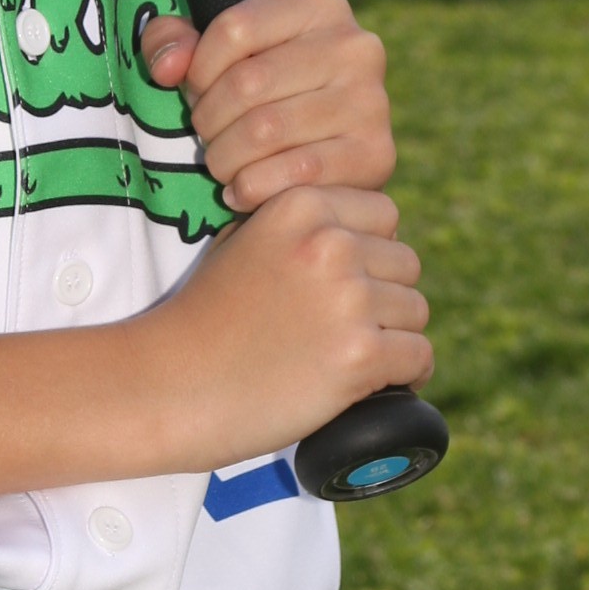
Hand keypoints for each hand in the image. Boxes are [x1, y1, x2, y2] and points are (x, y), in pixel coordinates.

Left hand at [140, 0, 392, 211]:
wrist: (328, 159)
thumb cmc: (265, 96)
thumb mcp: (218, 54)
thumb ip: (173, 42)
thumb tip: (167, 68)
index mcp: (322, 6)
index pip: (234, 28)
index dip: (199, 68)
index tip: (198, 91)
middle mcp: (357, 47)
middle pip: (246, 83)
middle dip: (209, 119)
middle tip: (208, 135)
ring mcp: (371, 102)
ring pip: (263, 132)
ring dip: (224, 158)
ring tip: (222, 163)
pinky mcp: (375, 155)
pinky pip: (292, 175)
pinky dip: (252, 188)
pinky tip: (243, 189)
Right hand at [150, 182, 431, 471]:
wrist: (169, 384)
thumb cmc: (205, 320)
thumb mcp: (244, 241)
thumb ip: (298, 226)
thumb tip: (364, 234)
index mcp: (302, 204)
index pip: (384, 215)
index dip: (369, 252)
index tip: (341, 285)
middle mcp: (330, 242)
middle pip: (406, 264)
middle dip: (383, 297)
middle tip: (341, 330)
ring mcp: (348, 298)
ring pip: (415, 312)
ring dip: (393, 338)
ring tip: (348, 359)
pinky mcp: (360, 354)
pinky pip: (419, 357)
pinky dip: (405, 376)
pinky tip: (373, 385)